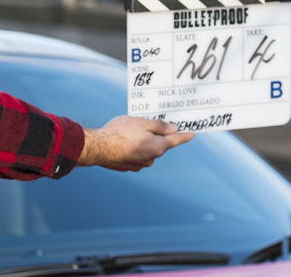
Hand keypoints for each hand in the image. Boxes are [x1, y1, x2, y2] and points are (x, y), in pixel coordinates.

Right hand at [78, 116, 193, 171]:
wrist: (99, 147)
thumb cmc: (120, 132)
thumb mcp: (142, 122)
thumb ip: (159, 126)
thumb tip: (173, 129)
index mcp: (157, 147)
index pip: (175, 140)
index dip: (184, 136)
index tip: (191, 134)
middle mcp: (150, 159)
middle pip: (158, 145)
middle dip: (154, 135)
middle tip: (144, 124)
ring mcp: (138, 164)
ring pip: (145, 151)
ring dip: (141, 142)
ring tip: (127, 132)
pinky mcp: (127, 167)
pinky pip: (134, 156)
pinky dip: (131, 149)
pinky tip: (121, 142)